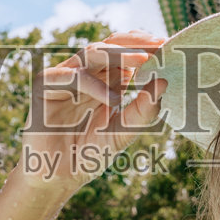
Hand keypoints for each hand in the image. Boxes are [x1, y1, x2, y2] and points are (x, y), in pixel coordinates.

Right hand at [15, 30, 167, 192]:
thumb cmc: (89, 154)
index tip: (174, 49)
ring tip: (144, 59)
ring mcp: (66, 76)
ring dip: (119, 54)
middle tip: (162, 44)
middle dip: (138, 43)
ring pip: (93, 52)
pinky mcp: (45, 85)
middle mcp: (87, 73)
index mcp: (107, 79)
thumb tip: (164, 83)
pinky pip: (73, 77)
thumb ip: (142, 111)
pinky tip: (114, 99)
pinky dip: (95, 85)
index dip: (150, 48)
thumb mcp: (123, 133)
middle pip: (113, 44)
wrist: (58, 177)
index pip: (129, 52)